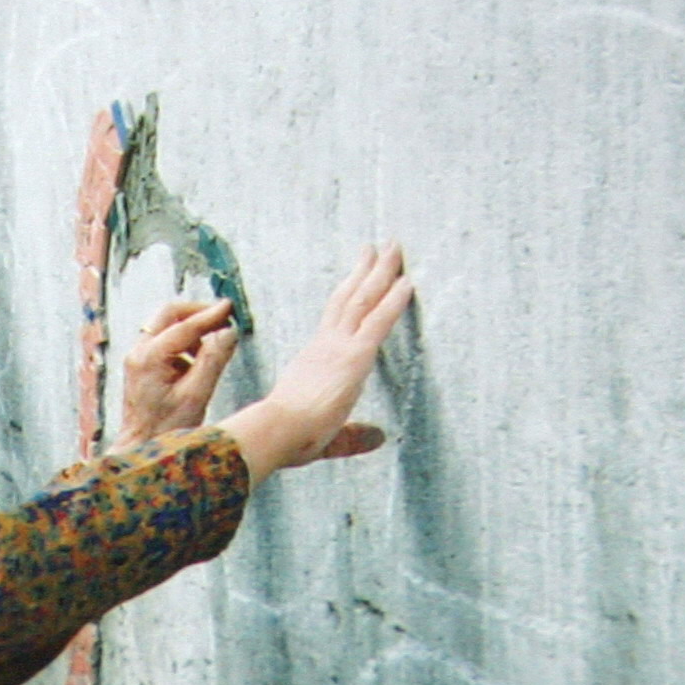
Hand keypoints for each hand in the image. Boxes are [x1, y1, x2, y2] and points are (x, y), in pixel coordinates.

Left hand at [115, 296, 239, 445]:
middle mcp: (138, 353)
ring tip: (214, 343)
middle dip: (198, 313)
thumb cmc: (165, 430)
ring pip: (165, 326)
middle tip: (223, 317)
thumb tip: (228, 333)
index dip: (210, 315)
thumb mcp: (196, 395)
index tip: (229, 307)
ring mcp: (137, 358)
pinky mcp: (141, 365)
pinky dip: (182, 342)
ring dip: (190, 328)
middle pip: (169, 315)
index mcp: (149, 358)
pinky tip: (197, 361)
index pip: (184, 326)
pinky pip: (163, 341)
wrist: (141, 449)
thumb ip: (213, 360)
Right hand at [217, 243, 412, 482]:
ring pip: (364, 299)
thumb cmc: (289, 437)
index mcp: (314, 359)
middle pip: (349, 298)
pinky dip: (395, 300)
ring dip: (381, 272)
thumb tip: (378, 438)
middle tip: (376, 246)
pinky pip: (379, 320)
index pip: (335, 320)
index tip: (357, 275)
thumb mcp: (326, 436)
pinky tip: (408, 282)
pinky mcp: (354, 356)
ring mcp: (339, 347)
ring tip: (394, 247)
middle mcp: (326, 345)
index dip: (347, 294)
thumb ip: (354, 436)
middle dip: (365, 270)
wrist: (276, 431)